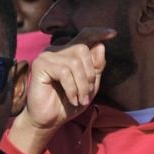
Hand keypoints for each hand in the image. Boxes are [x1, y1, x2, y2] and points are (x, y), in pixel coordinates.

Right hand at [10, 28, 113, 153]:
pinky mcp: (40, 65)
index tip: (113, 34)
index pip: (85, 36)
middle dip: (89, 74)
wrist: (49, 121)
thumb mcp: (89, 86)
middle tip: (87, 93)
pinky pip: (64, 72)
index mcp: (69, 53)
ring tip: (80, 99)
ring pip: (75, 62)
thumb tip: (100, 46)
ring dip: (82, 85)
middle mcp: (57, 50)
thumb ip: (96, 67)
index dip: (98, 33)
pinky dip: (72, 88)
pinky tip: (72, 99)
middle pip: (83, 50)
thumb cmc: (69, 103)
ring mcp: (47, 56)